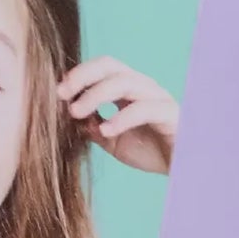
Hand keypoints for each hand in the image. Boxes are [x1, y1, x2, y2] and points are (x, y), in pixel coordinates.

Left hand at [59, 57, 178, 174]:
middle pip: (111, 67)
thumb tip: (68, 114)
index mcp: (129, 88)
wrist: (180, 170)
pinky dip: (121, 118)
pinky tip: (106, 130)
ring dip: (97, 95)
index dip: (79, 74)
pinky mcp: (170, 113)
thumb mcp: (112, 140)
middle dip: (84, 76)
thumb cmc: (150, 151)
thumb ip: (93, 125)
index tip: (58, 92)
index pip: (103, 67)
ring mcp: (158, 97)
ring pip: (125, 83)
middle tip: (62, 94)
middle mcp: (143, 87)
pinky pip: (144, 109)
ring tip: (77, 113)